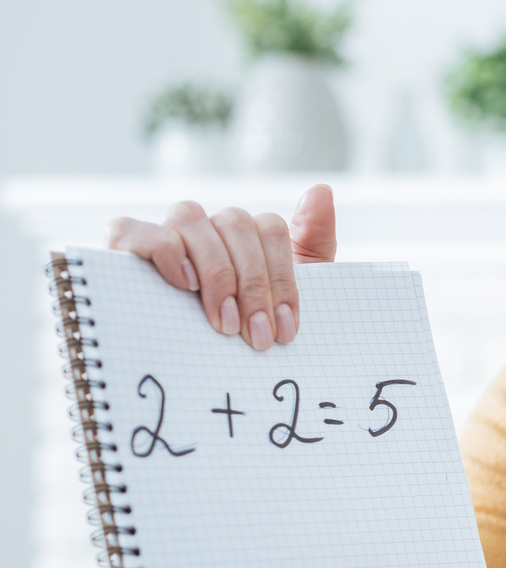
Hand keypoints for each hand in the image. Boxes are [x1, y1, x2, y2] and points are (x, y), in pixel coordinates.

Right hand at [105, 184, 338, 349]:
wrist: (193, 378)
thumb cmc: (243, 332)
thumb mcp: (292, 294)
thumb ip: (313, 243)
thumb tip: (322, 189)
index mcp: (243, 237)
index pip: (270, 227)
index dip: (282, 279)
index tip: (284, 329)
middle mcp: (204, 227)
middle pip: (234, 222)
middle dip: (252, 284)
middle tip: (255, 336)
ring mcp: (162, 233)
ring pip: (189, 217)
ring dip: (214, 271)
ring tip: (224, 322)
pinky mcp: (121, 248)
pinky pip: (132, 228)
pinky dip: (162, 251)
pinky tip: (184, 283)